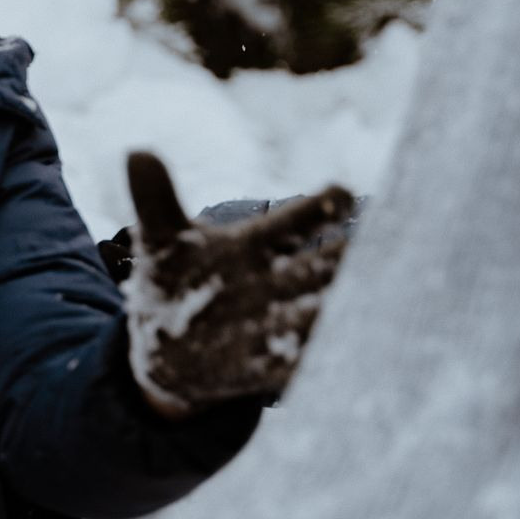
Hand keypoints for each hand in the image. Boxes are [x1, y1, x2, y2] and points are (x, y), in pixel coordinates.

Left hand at [121, 152, 355, 417]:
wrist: (166, 348)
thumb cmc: (174, 280)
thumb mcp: (158, 240)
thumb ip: (154, 198)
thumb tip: (136, 151)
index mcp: (254, 244)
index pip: (297, 219)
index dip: (322, 206)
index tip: (343, 194)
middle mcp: (277, 281)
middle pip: (325, 265)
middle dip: (348, 259)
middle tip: (382, 250)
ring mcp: (274, 324)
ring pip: (321, 312)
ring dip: (340, 309)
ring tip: (370, 303)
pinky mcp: (264, 367)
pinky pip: (297, 363)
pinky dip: (314, 360)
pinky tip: (337, 360)